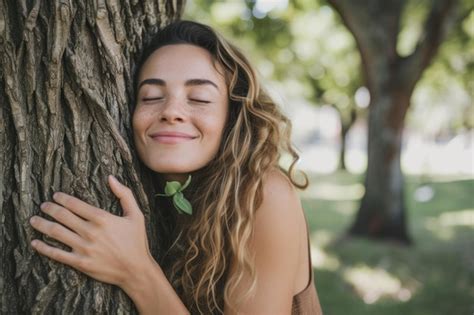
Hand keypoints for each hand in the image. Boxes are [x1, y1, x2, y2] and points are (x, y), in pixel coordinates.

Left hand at [29, 175, 152, 287]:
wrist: (136, 270)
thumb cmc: (137, 242)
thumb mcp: (136, 215)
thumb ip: (124, 194)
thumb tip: (111, 177)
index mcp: (102, 218)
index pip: (75, 204)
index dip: (62, 198)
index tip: (55, 196)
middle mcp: (90, 232)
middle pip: (62, 216)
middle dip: (49, 208)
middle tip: (43, 205)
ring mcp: (83, 248)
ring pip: (56, 233)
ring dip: (42, 224)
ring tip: (34, 220)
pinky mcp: (80, 263)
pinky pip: (56, 254)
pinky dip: (43, 247)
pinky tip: (35, 242)